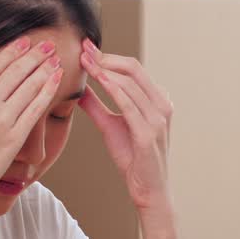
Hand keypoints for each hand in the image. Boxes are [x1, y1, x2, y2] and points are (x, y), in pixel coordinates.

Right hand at [0, 37, 62, 210]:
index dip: (13, 50)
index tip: (26, 41)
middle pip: (15, 71)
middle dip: (35, 55)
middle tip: (48, 44)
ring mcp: (0, 120)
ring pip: (29, 86)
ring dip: (45, 69)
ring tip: (55, 58)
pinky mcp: (15, 137)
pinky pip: (36, 108)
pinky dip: (48, 90)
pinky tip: (57, 79)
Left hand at [78, 39, 172, 209]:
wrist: (148, 190)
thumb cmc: (133, 158)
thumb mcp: (111, 126)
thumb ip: (97, 106)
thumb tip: (78, 88)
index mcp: (157, 100)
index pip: (132, 69)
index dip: (108, 56)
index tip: (85, 48)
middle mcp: (161, 105)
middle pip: (133, 69)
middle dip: (105, 57)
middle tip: (82, 49)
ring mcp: (158, 119)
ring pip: (130, 83)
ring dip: (105, 70)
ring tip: (84, 62)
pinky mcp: (149, 134)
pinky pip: (129, 105)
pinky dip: (113, 90)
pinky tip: (97, 81)